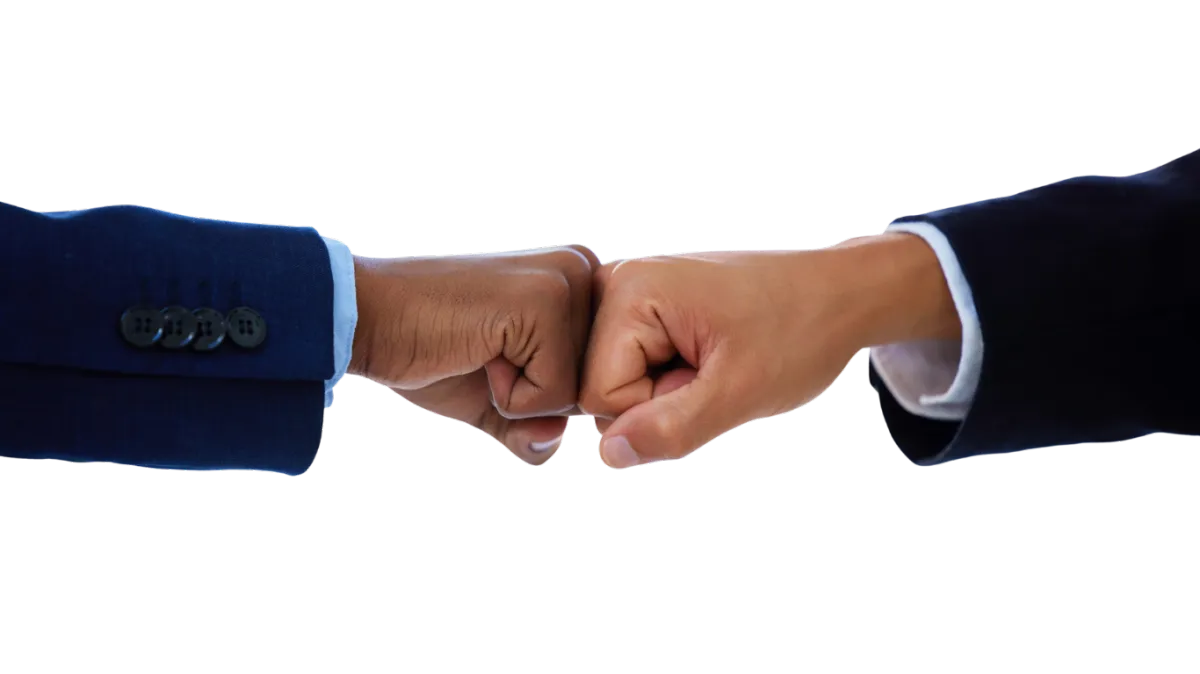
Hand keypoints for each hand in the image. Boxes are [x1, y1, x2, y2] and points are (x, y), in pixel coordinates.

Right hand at [349, 244, 599, 464]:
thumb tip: (555, 440)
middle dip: (535, 397)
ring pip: (578, 395)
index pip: (600, 378)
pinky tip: (477, 350)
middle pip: (595, 387)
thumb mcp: (498, 400)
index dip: (544, 394)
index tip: (494, 353)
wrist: (368, 320)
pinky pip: (553, 396)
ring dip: (520, 398)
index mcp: (580, 281)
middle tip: (483, 351)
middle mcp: (583, 270)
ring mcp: (566, 281)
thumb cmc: (430, 351)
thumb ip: (538, 427)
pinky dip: (508, 397)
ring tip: (480, 349)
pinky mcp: (546, 301)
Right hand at [579, 235, 959, 468]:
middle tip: (715, 370)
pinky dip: (671, 378)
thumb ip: (673, 428)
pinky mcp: (642, 308)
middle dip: (659, 399)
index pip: (598, 397)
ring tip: (714, 362)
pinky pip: (634, 370)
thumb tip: (610, 454)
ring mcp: (628, 294)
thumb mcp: (740, 391)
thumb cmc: (799, 331)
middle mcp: (616, 284)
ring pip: (618, 385)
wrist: (839, 294)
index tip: (709, 376)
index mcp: (629, 292)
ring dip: (666, 392)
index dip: (655, 409)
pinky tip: (706, 357)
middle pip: (600, 390)